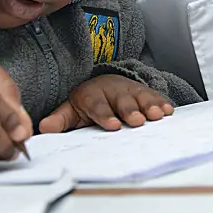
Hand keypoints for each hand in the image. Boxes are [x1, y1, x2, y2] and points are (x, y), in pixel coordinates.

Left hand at [39, 74, 173, 132]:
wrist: (106, 83)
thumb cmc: (89, 103)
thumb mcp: (72, 110)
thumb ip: (60, 120)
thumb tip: (44, 128)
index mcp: (92, 96)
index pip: (98, 106)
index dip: (105, 116)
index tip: (112, 126)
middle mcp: (114, 91)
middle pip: (122, 102)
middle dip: (130, 111)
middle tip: (137, 121)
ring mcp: (131, 91)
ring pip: (141, 98)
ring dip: (150, 106)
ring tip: (157, 115)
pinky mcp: (146, 93)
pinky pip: (155, 97)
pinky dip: (162, 103)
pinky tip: (169, 110)